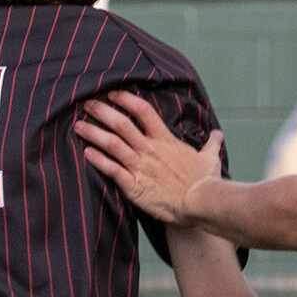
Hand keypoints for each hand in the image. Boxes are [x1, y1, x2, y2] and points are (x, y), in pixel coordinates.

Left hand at [75, 90, 219, 224]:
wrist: (201, 202)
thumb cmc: (206, 181)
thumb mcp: (210, 158)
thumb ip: (211, 144)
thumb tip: (218, 134)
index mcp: (165, 140)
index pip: (142, 111)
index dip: (125, 99)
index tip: (112, 93)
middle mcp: (149, 149)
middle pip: (121, 124)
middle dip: (102, 112)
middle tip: (86, 104)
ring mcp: (140, 167)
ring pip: (112, 144)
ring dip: (93, 133)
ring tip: (78, 126)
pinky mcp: (134, 186)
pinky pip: (112, 170)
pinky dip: (98, 160)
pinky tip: (86, 153)